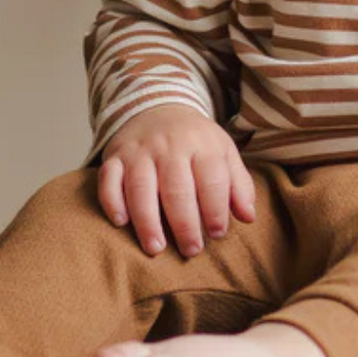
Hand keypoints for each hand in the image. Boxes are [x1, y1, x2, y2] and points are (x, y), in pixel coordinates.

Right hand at [98, 105, 255, 257]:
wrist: (159, 106)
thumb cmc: (195, 141)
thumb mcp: (223, 152)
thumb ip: (239, 184)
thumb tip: (249, 217)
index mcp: (202, 144)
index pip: (212, 179)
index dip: (216, 209)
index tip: (217, 234)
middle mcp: (170, 146)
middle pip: (177, 188)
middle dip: (185, 224)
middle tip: (191, 250)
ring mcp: (140, 150)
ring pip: (140, 187)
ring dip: (147, 221)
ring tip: (156, 248)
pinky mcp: (115, 156)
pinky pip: (108, 179)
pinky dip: (112, 201)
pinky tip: (121, 223)